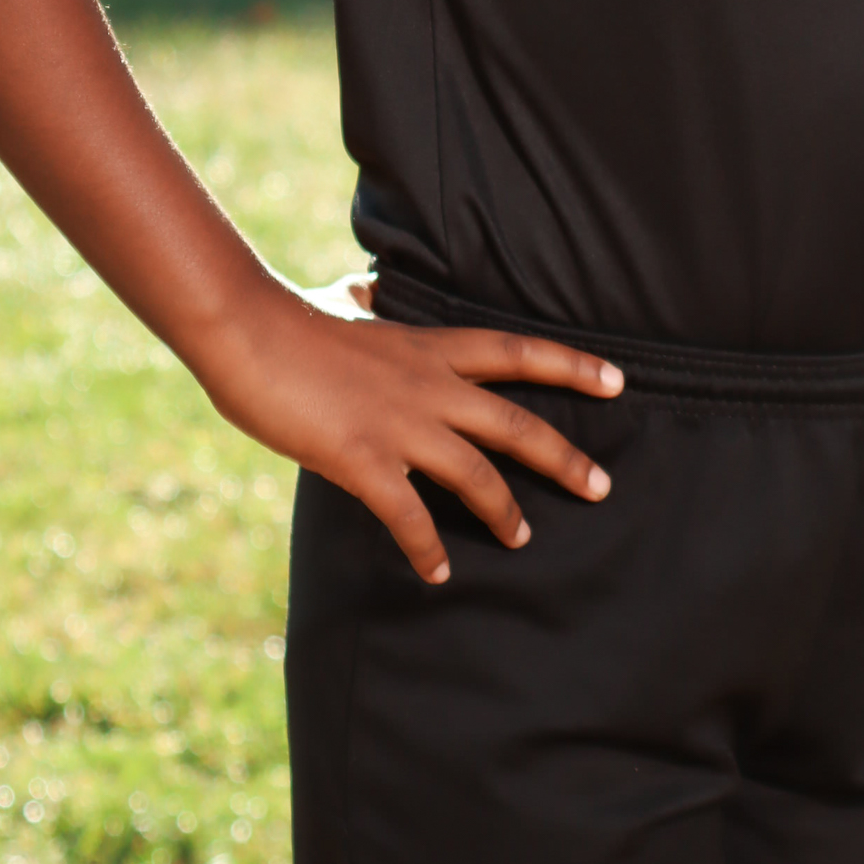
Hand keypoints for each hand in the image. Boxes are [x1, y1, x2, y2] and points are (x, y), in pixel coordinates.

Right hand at [192, 276, 622, 583]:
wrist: (246, 330)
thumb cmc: (286, 316)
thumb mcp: (339, 301)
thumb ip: (363, 303)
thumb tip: (365, 291)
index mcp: (427, 346)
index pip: (517, 351)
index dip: (571, 366)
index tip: (617, 379)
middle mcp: (428, 384)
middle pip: (515, 422)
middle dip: (563, 457)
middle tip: (602, 485)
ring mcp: (399, 423)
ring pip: (476, 473)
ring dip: (504, 511)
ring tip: (522, 539)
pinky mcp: (363, 459)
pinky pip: (409, 515)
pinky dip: (427, 548)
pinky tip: (438, 573)